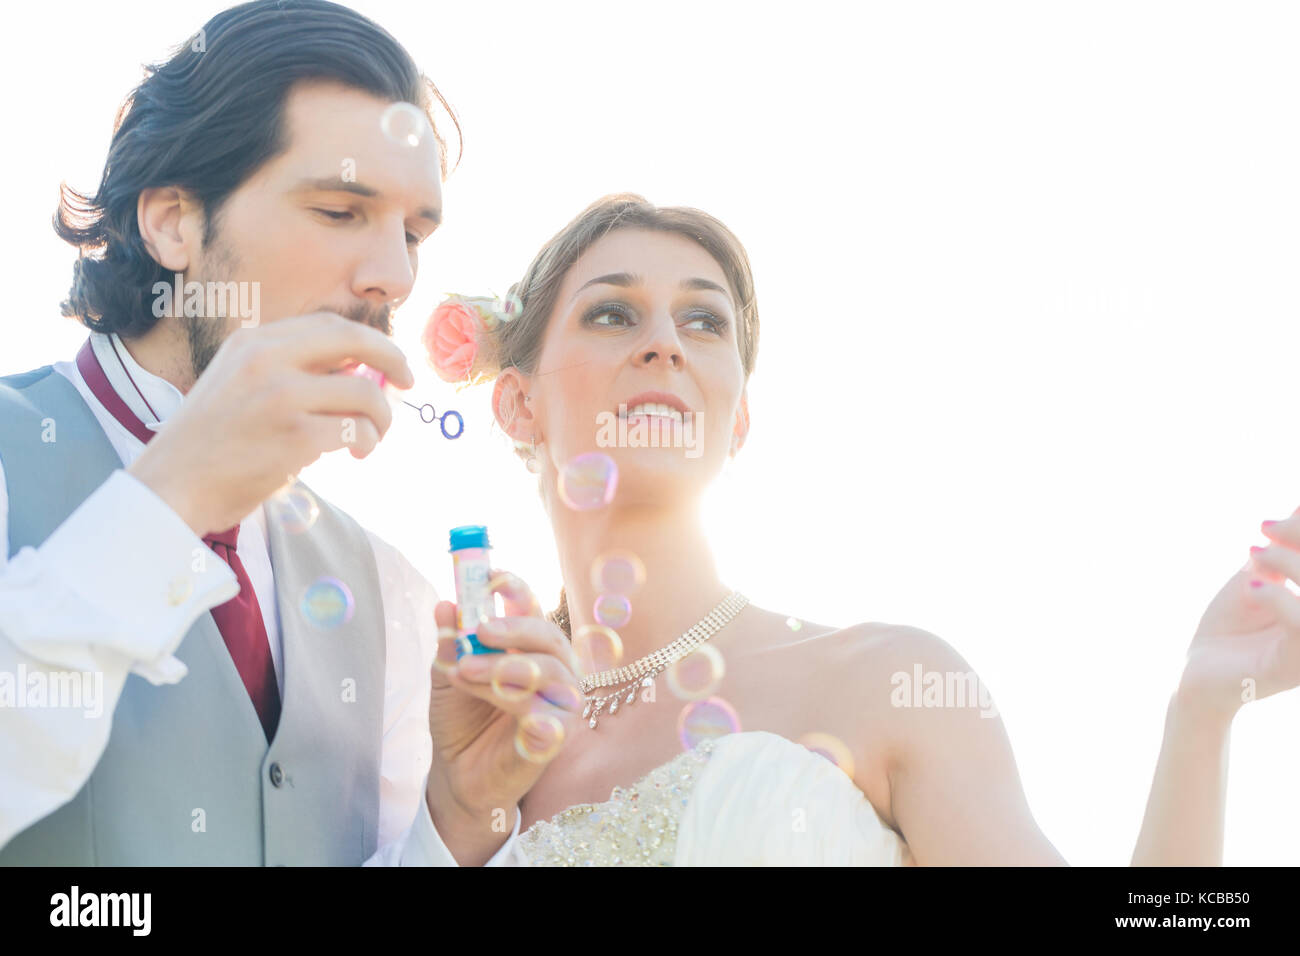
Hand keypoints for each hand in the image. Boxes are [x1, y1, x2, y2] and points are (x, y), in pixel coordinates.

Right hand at [126, 312, 413, 534]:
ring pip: (364, 394)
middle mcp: (267, 359)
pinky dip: (365, 442)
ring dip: (380, 419)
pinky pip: (355, 431)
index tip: (388, 360)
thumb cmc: (211, 444)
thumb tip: (358, 368)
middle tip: (408, 382)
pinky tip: (356, 454)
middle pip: (355, 341)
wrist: (170, 486)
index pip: (329, 325)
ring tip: (370, 439)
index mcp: (253, 341)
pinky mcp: (295, 436)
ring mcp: (282, 396)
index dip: (368, 340)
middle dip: (392, 358)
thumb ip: (287, 368)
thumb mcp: (237, 383)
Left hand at [425, 570, 581, 860]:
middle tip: (480, 631)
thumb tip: (444, 606)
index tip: (490, 578)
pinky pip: (552, 720)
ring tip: (464, 671)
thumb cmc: (461, 719)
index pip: (531, 609)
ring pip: (548, 674)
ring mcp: (560, 703)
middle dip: (514, 629)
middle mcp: (554, 670)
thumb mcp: (447, 674)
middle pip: (548, 638)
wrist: (457, 773)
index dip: (515, 590)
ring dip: (504, 669)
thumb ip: (451, 644)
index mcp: (530, 647)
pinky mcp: (558, 738)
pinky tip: (515, 712)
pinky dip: (532, 714)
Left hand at [1183, 506, 1299, 722]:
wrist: (1198, 670)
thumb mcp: (1258, 575)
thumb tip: (1299, 505)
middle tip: (1266, 528)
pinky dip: (1280, 600)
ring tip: (1256, 552)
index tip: (1275, 520)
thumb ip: (1283, 545)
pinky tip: (1252, 585)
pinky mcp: (1293, 668)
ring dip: (1292, 565)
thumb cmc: (1231, 624)